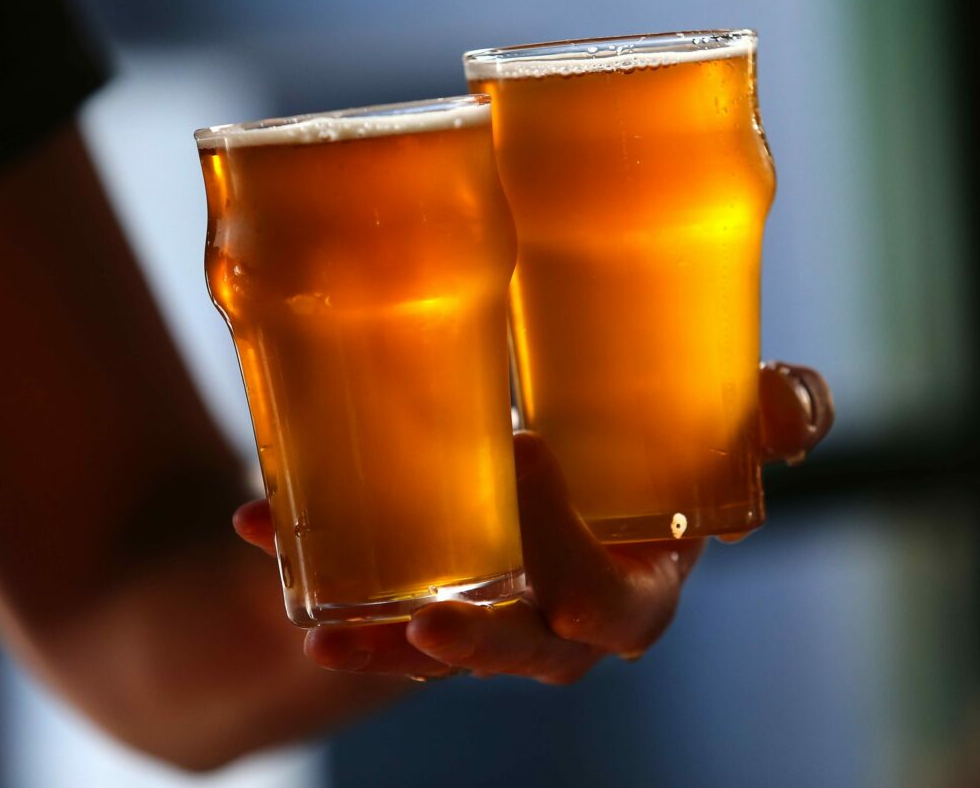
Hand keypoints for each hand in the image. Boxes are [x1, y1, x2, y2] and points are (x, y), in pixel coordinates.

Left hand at [234, 361, 833, 683]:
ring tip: (328, 634)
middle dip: (481, 642)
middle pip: (529, 653)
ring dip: (384, 643)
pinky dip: (326, 586)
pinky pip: (384, 612)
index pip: (616, 604)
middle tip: (430, 621)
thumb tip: (797, 407)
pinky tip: (264, 532)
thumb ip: (762, 415)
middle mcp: (564, 614)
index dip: (580, 559)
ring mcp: (497, 613)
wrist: (573, 456)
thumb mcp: (700, 422)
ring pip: (444, 647)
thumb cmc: (642, 442)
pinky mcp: (436, 596)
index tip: (531, 455)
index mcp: (636, 577)